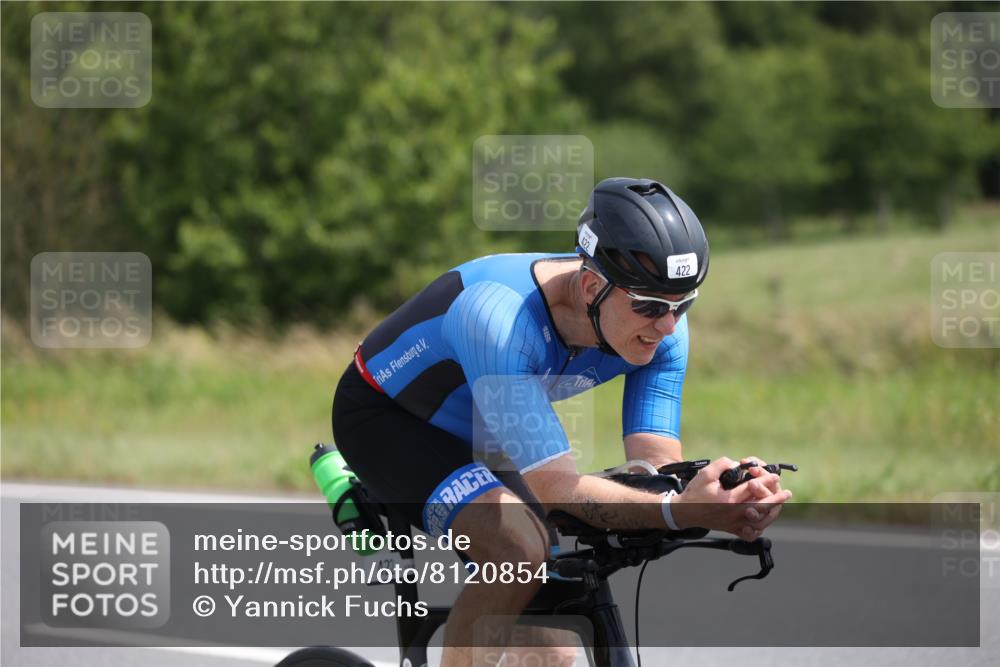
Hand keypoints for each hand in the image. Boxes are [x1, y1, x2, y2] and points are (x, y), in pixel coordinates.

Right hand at [670, 457, 791, 539]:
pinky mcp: (731, 529)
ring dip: (771, 513)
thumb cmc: (695, 492)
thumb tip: (738, 465)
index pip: (753, 489)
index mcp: (728, 499)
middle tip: (787, 493)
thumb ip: (723, 465)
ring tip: (779, 506)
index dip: (766, 480)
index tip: (774, 475)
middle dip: (776, 499)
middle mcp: (733, 513)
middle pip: (761, 507)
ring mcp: (733, 523)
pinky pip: (749, 534)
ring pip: (758, 521)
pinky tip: (763, 522)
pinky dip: (758, 529)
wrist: (684, 512)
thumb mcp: (706, 473)